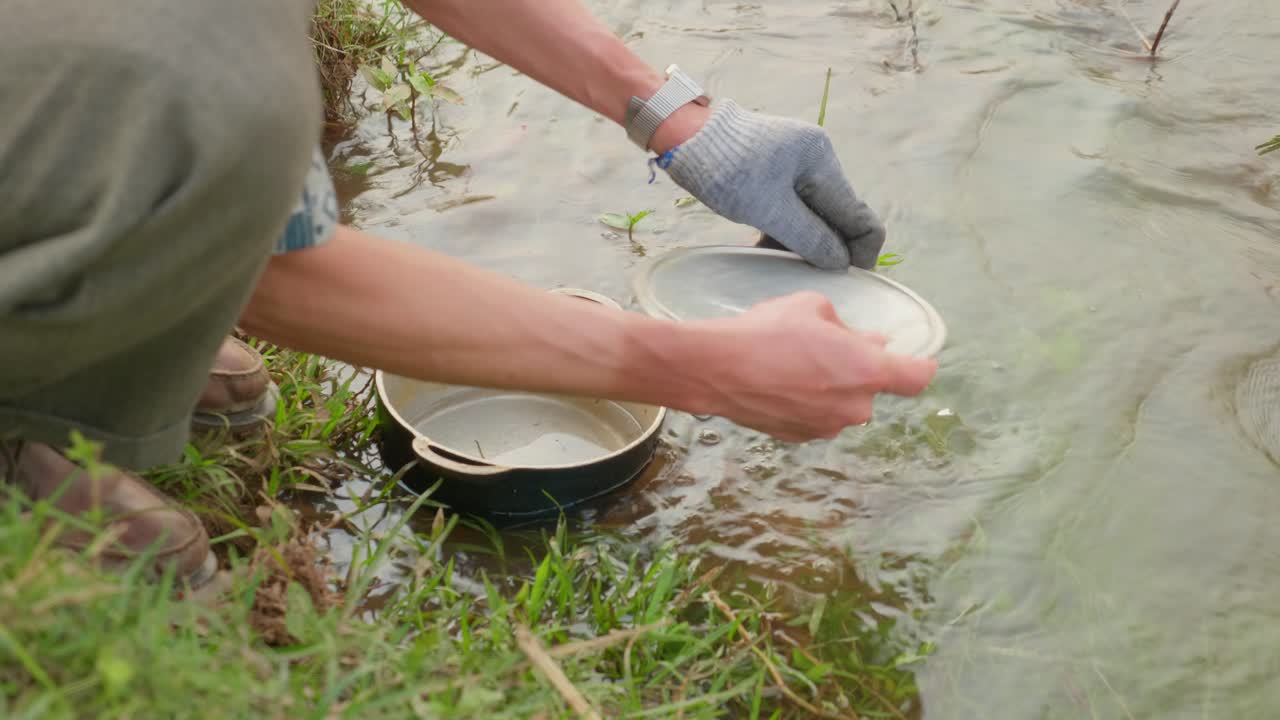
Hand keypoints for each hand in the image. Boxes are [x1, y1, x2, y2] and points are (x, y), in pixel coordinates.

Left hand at [660, 99, 885, 270]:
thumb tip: (840, 262)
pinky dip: (785, 230)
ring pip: (813, 215)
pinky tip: (767, 248)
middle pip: (837, 216)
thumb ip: (810, 237)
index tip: (847, 278)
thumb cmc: (724, 170)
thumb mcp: (769, 210)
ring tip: (780, 264)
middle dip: (829, 247)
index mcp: (821, 160)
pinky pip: (792, 208)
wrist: (683, 137)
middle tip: (809, 276)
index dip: (860, 250)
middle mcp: (815, 159)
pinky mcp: (775, 172)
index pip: (859, 214)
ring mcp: (795, 165)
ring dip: (803, 241)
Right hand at [688, 291, 935, 441]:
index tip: (920, 362)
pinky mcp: (799, 437)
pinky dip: (808, 401)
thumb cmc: (768, 331)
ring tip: (795, 364)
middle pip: (870, 388)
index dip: (921, 367)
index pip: (916, 378)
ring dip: (831, 387)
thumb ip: (847, 329)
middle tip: (826, 347)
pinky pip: (816, 416)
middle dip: (857, 369)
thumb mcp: (813, 308)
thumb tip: (866, 342)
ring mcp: (826, 427)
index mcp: (867, 371)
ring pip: (842, 404)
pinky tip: (780, 382)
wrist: (718, 368)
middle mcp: (854, 407)